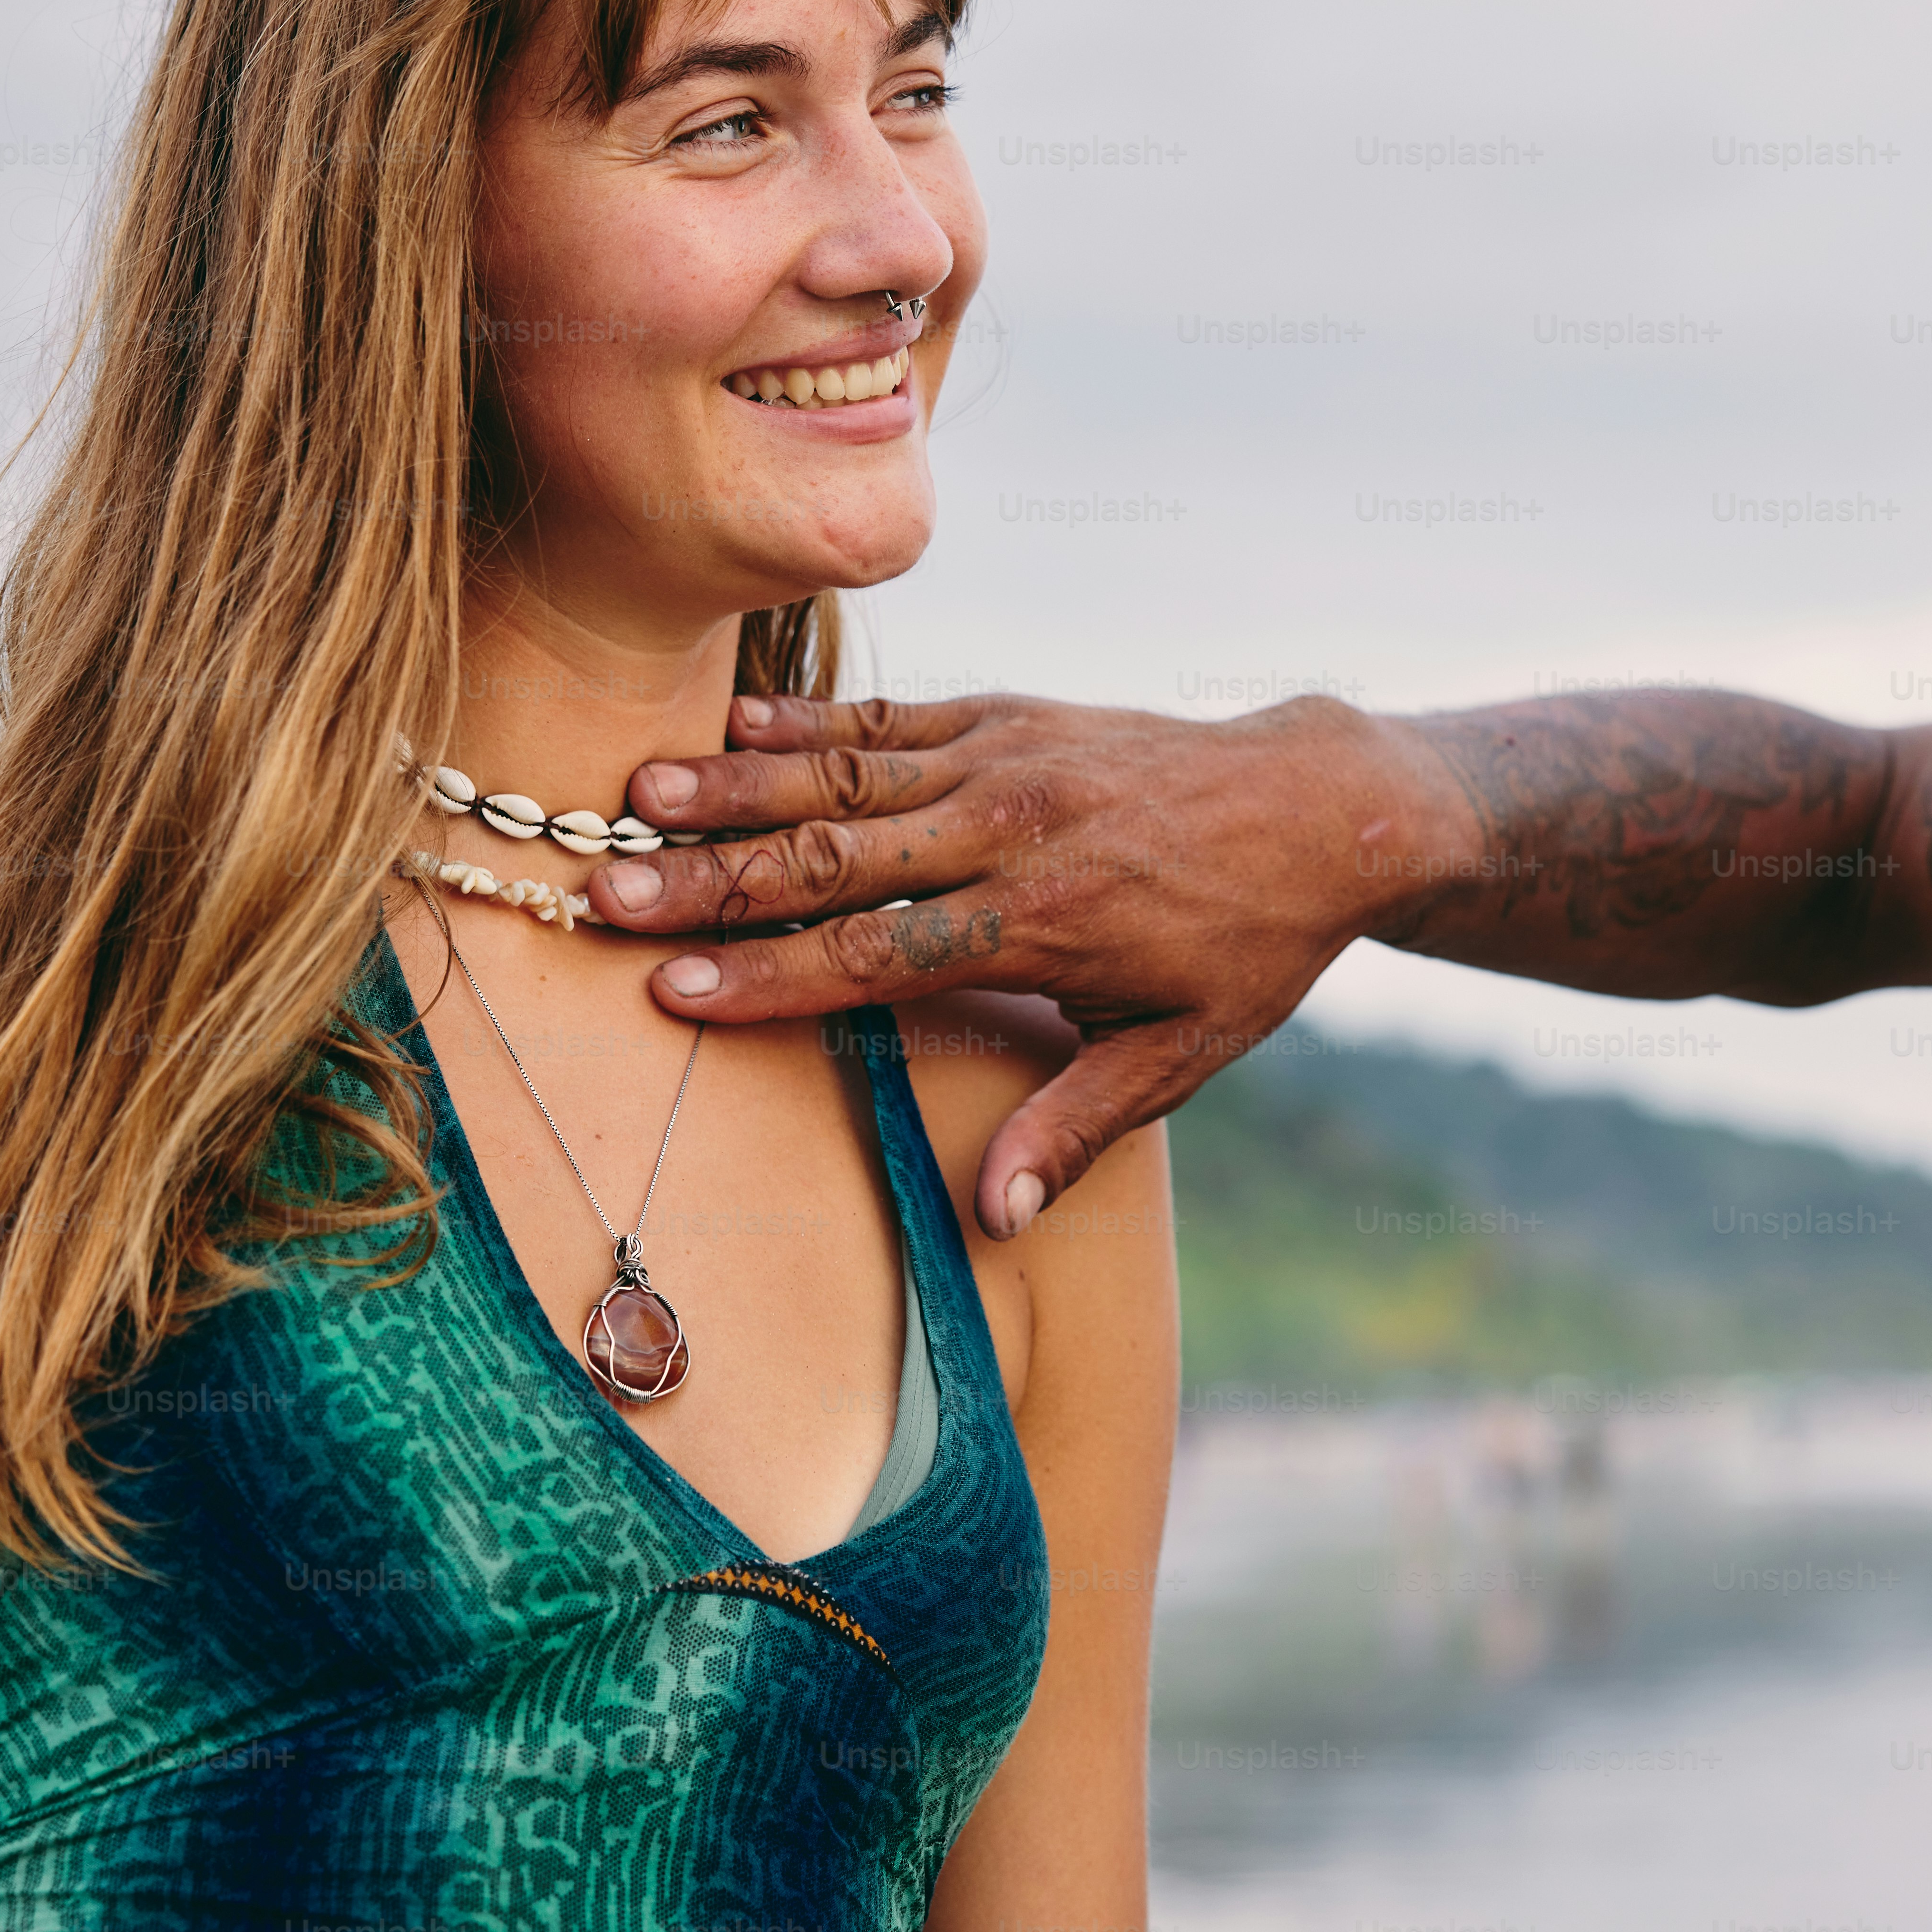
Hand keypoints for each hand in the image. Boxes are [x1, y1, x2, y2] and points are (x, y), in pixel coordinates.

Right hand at [595, 692, 1451, 1234]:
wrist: (1324, 807)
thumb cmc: (1247, 946)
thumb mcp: (1184, 1054)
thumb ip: (1075, 1128)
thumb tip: (989, 1218)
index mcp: (1044, 924)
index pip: (878, 955)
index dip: (773, 975)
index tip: (675, 989)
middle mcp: (1013, 833)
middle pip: (837, 862)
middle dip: (714, 880)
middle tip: (607, 893)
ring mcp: (1008, 762)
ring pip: (848, 777)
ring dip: (737, 785)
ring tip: (637, 794)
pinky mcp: (1012, 713)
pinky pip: (894, 716)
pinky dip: (809, 717)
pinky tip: (730, 721)